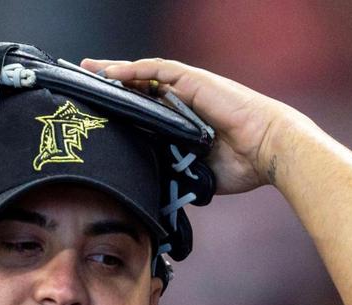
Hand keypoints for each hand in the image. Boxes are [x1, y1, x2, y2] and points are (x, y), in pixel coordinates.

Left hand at [80, 58, 307, 194]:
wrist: (270, 150)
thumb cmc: (244, 164)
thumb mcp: (197, 171)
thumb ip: (175, 172)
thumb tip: (151, 188)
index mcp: (183, 122)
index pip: (145, 110)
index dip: (122, 108)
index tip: (97, 112)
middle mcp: (184, 101)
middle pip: (139, 88)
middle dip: (110, 85)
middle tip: (82, 84)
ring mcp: (189, 89)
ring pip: (144, 74)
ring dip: (115, 71)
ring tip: (88, 69)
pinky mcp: (195, 81)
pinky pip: (159, 70)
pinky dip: (135, 70)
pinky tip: (113, 71)